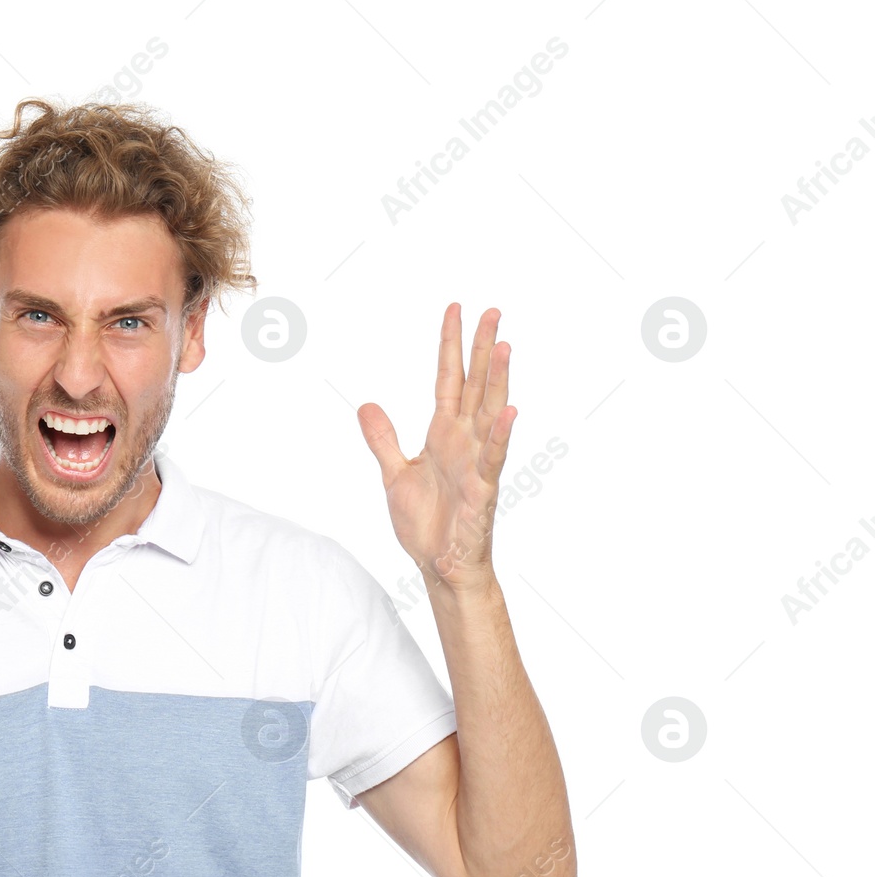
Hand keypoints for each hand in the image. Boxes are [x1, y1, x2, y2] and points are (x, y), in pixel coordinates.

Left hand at [357, 303, 514, 594]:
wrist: (438, 567)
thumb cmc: (425, 524)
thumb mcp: (393, 474)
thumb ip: (382, 439)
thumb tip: (366, 405)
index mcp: (443, 435)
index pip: (449, 380)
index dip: (450, 346)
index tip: (455, 310)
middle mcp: (464, 442)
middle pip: (476, 385)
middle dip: (482, 349)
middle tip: (492, 310)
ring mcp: (476, 464)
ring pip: (489, 413)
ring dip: (498, 381)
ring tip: (505, 345)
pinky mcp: (482, 491)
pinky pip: (492, 459)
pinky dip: (499, 436)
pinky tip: (510, 411)